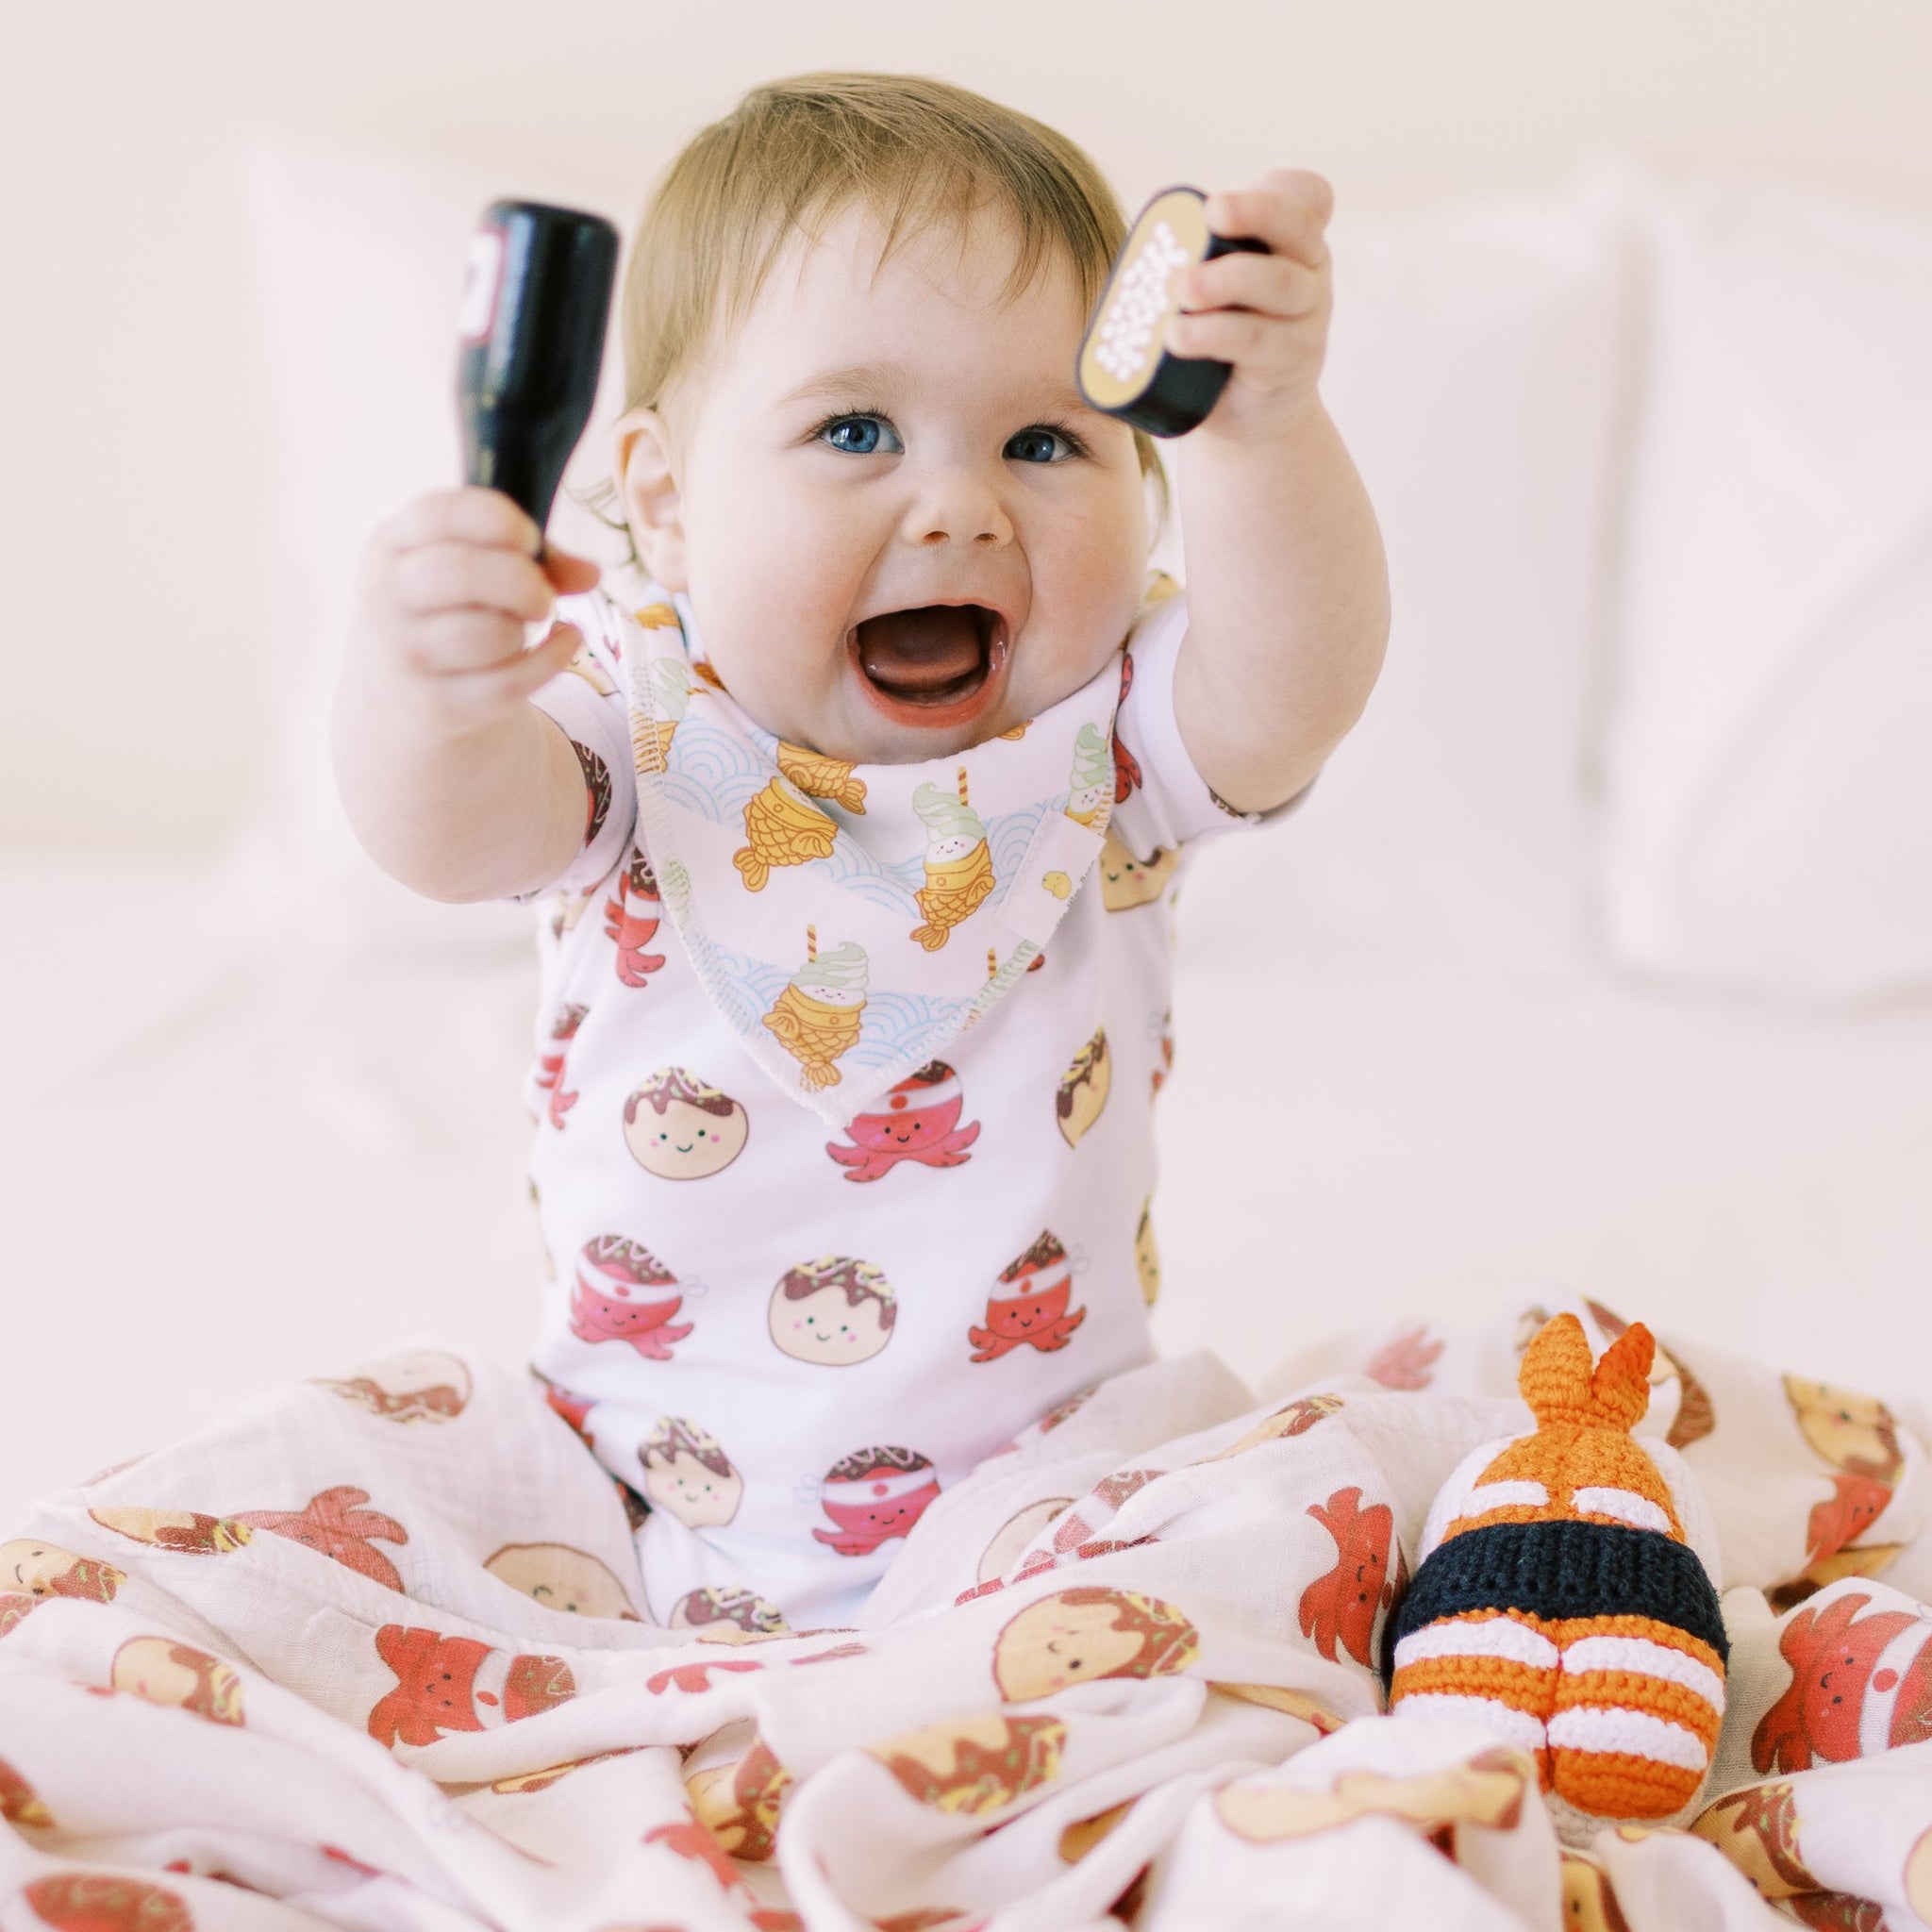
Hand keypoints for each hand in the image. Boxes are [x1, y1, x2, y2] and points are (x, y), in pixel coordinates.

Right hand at [349, 487, 602, 734]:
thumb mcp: (474, 565)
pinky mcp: (441, 703)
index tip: (528, 540)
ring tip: (525, 624)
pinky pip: (512, 682)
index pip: (441, 513)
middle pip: (465, 573)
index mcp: (393, 544)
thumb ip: (536, 557)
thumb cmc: (453, 607)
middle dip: (521, 580)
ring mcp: (409, 654)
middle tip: (540, 593)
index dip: (500, 521)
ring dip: (525, 627)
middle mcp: (388, 597)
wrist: (407, 691)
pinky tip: (565, 641)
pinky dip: (553, 659)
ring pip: (490, 633)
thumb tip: (591, 574)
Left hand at [1164, 168, 1334, 443]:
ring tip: (1180, 289)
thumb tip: (1150, 205)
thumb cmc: (1223, 332)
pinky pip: (1255, 339)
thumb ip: (1195, 246)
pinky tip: (1178, 335)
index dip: (1274, 191)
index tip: (1221, 201)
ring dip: (1225, 280)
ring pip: (1277, 283)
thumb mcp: (1216, 284)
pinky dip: (1212, 333)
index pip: (1305, 194)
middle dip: (1253, 213)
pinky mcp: (1292, 361)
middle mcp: (1309, 270)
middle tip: (1209, 213)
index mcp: (1291, 239)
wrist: (1246, 410)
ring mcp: (1307, 316)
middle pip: (1297, 228)